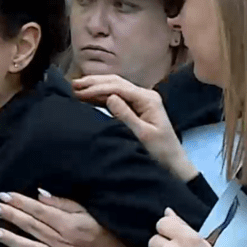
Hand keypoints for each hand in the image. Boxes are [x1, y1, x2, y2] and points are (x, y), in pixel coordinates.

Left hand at [0, 189, 137, 246]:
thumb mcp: (87, 210)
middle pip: (33, 227)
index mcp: (70, 224)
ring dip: (12, 240)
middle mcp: (65, 243)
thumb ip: (62, 203)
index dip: (20, 202)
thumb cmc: (105, 228)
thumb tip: (38, 195)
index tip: (3, 195)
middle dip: (11, 216)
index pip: (39, 211)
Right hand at [72, 75, 197, 180]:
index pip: (119, 88)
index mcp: (148, 99)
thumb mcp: (142, 135)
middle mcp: (145, 95)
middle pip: (116, 82)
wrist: (173, 164)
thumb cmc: (160, 152)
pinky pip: (116, 97)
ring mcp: (140, 101)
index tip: (79, 92)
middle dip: (94, 83)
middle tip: (73, 85)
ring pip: (114, 87)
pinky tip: (87, 96)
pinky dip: (100, 96)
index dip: (97, 88)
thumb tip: (110, 98)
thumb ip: (126, 116)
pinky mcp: (136, 108)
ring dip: (95, 87)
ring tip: (76, 87)